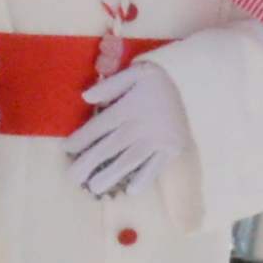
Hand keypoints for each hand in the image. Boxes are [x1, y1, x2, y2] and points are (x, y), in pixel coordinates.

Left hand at [66, 62, 188, 202]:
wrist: (196, 84)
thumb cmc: (158, 80)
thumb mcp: (136, 72)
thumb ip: (111, 85)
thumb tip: (85, 97)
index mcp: (130, 107)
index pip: (100, 126)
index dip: (81, 139)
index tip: (65, 149)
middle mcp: (142, 125)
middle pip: (111, 147)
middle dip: (89, 163)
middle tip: (72, 177)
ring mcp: (158, 139)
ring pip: (130, 160)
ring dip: (111, 175)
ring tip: (94, 187)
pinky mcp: (172, 149)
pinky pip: (156, 166)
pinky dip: (144, 179)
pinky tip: (130, 190)